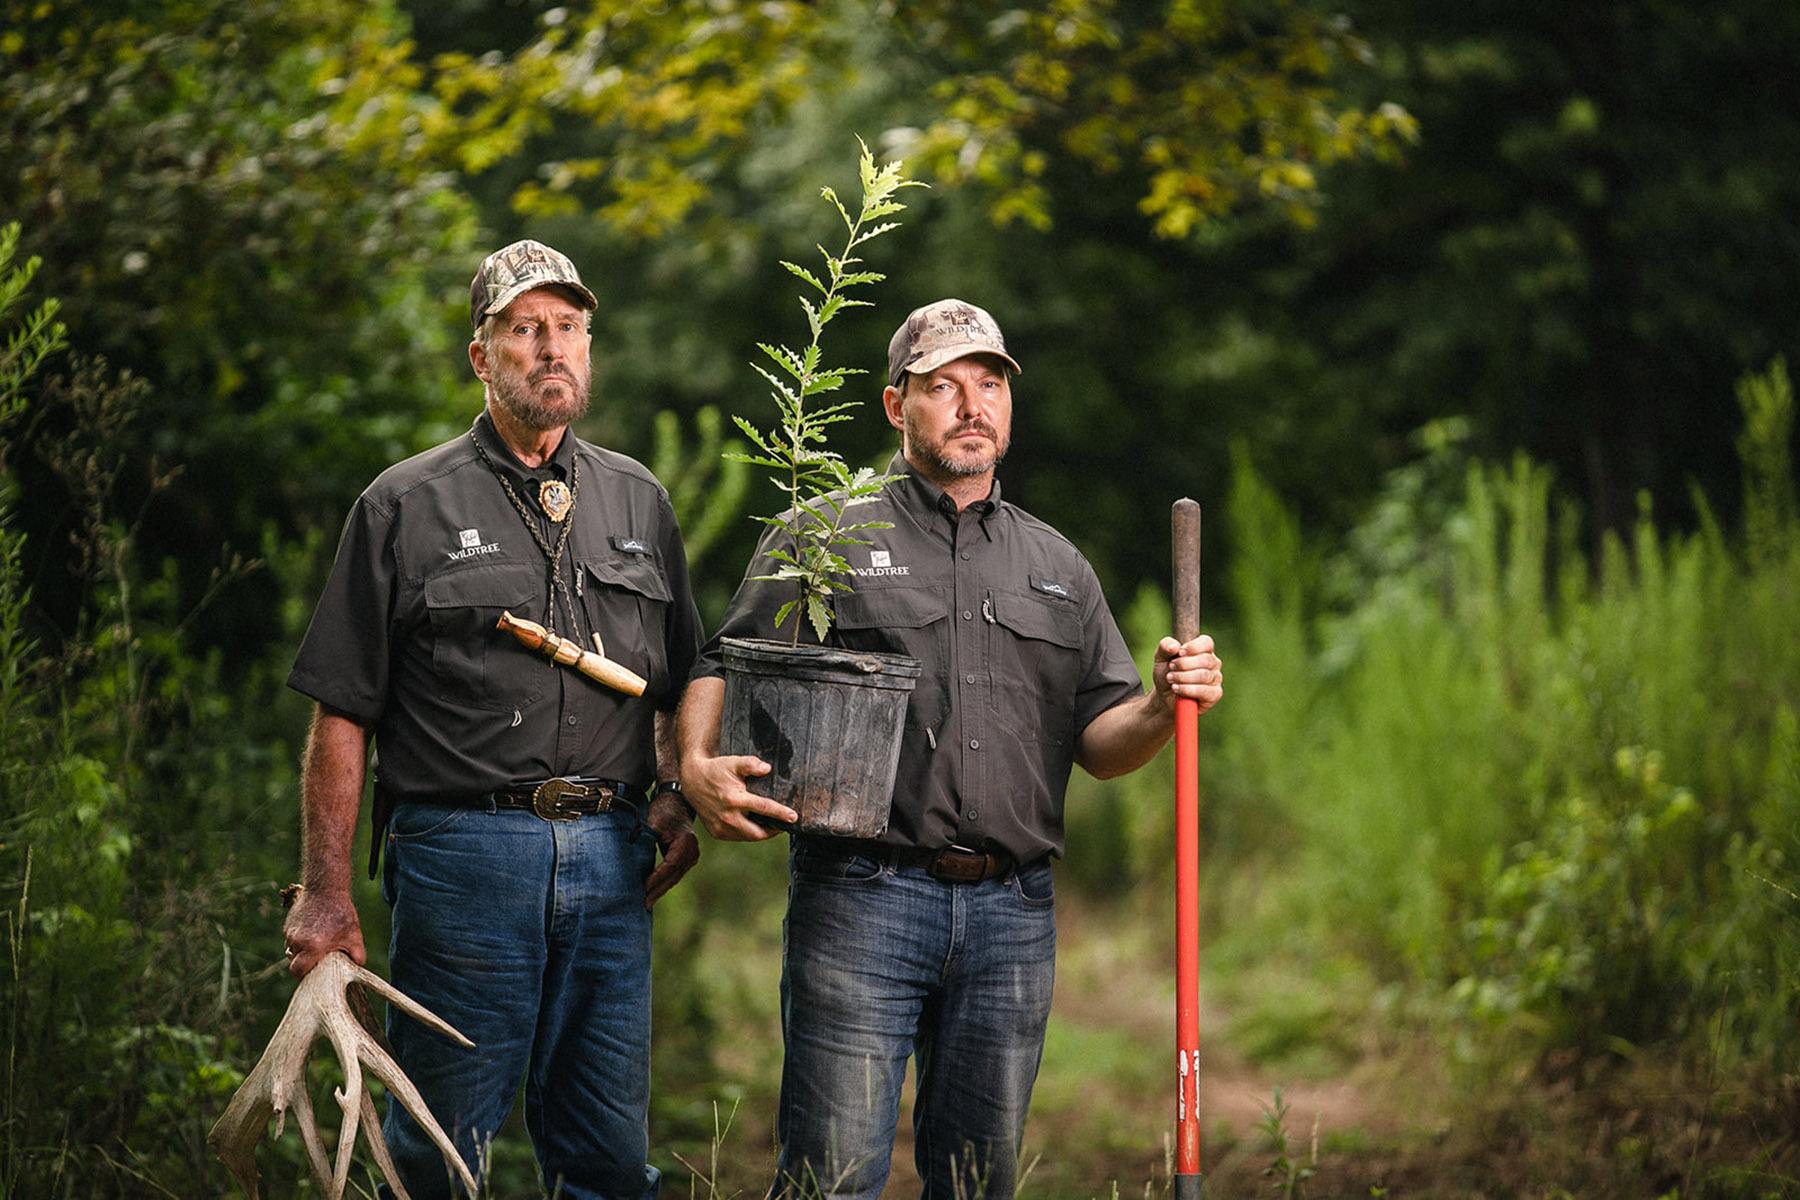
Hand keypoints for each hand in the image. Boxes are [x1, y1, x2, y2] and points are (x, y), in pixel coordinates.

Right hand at [282, 885, 365, 978]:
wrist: (326, 889)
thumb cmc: (341, 913)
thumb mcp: (354, 935)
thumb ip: (357, 955)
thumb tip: (358, 967)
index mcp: (312, 946)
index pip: (298, 972)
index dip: (304, 976)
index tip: (314, 974)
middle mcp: (297, 941)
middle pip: (294, 963)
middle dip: (304, 965)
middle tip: (317, 961)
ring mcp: (290, 932)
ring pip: (292, 951)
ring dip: (302, 951)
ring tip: (318, 943)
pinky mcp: (287, 925)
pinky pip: (291, 939)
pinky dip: (300, 940)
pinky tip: (313, 932)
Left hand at [643, 792, 699, 908]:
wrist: (676, 801)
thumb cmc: (663, 810)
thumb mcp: (653, 823)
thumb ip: (645, 839)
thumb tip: (632, 855)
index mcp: (685, 843)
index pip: (669, 866)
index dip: (656, 879)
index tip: (643, 889)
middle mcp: (692, 852)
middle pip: (674, 876)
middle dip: (658, 890)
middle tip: (643, 904)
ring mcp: (692, 856)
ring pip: (675, 877)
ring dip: (661, 890)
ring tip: (646, 903)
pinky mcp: (687, 858)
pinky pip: (675, 874)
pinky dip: (664, 883)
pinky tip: (653, 892)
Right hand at [681, 753, 794, 840]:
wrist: (692, 780)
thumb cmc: (716, 770)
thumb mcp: (734, 762)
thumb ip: (751, 764)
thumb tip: (767, 769)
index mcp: (734, 799)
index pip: (764, 808)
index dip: (781, 813)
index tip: (794, 817)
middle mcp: (727, 817)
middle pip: (758, 833)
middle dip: (773, 831)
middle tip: (784, 826)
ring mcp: (720, 827)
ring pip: (748, 837)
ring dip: (761, 833)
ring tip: (772, 826)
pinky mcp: (716, 832)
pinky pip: (738, 837)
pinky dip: (748, 834)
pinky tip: (755, 826)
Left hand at [1152, 634, 1222, 715]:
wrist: (1164, 695)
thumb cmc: (1167, 672)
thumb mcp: (1161, 657)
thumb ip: (1165, 646)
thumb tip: (1174, 647)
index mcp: (1203, 650)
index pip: (1207, 642)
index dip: (1194, 647)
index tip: (1180, 653)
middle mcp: (1213, 663)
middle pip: (1206, 659)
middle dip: (1184, 664)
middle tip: (1170, 667)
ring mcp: (1216, 678)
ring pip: (1204, 675)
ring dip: (1183, 677)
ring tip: (1170, 678)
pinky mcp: (1215, 694)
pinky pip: (1205, 691)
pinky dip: (1188, 690)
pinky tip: (1176, 689)